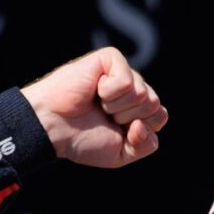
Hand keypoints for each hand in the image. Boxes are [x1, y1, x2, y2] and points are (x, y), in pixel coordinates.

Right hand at [21, 47, 167, 167]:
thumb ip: (145, 145)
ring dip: (115, 107)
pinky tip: (93, 89)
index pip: (159, 117)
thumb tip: (142, 123)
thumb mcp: (120, 154)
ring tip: (96, 103)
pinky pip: (126, 81)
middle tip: (103, 116)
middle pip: (154, 105)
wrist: (53, 128)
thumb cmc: (82, 139)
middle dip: (127, 118)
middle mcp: (133, 88)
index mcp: (137, 109)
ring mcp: (123, 72)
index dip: (140, 131)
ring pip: (142, 94)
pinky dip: (108, 93)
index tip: (116, 131)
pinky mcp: (110, 58)